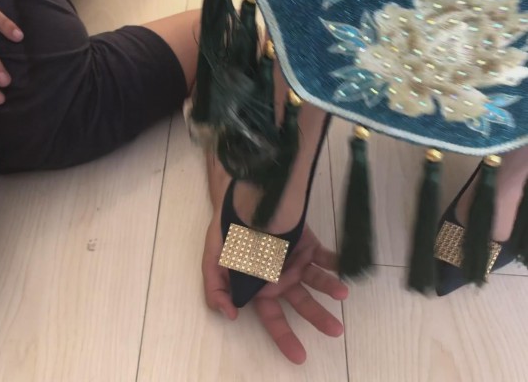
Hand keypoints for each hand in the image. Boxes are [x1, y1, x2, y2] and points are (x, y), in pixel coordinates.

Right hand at [203, 213, 347, 363]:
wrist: (242, 200)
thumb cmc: (226, 233)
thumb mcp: (212, 262)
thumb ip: (216, 290)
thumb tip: (230, 315)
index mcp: (260, 289)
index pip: (274, 319)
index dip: (285, 338)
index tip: (299, 357)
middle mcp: (281, 279)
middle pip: (302, 304)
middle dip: (318, 317)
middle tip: (335, 331)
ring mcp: (296, 262)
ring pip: (316, 280)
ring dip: (330, 287)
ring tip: (342, 293)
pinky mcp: (308, 244)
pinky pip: (325, 257)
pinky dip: (337, 263)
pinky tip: (345, 268)